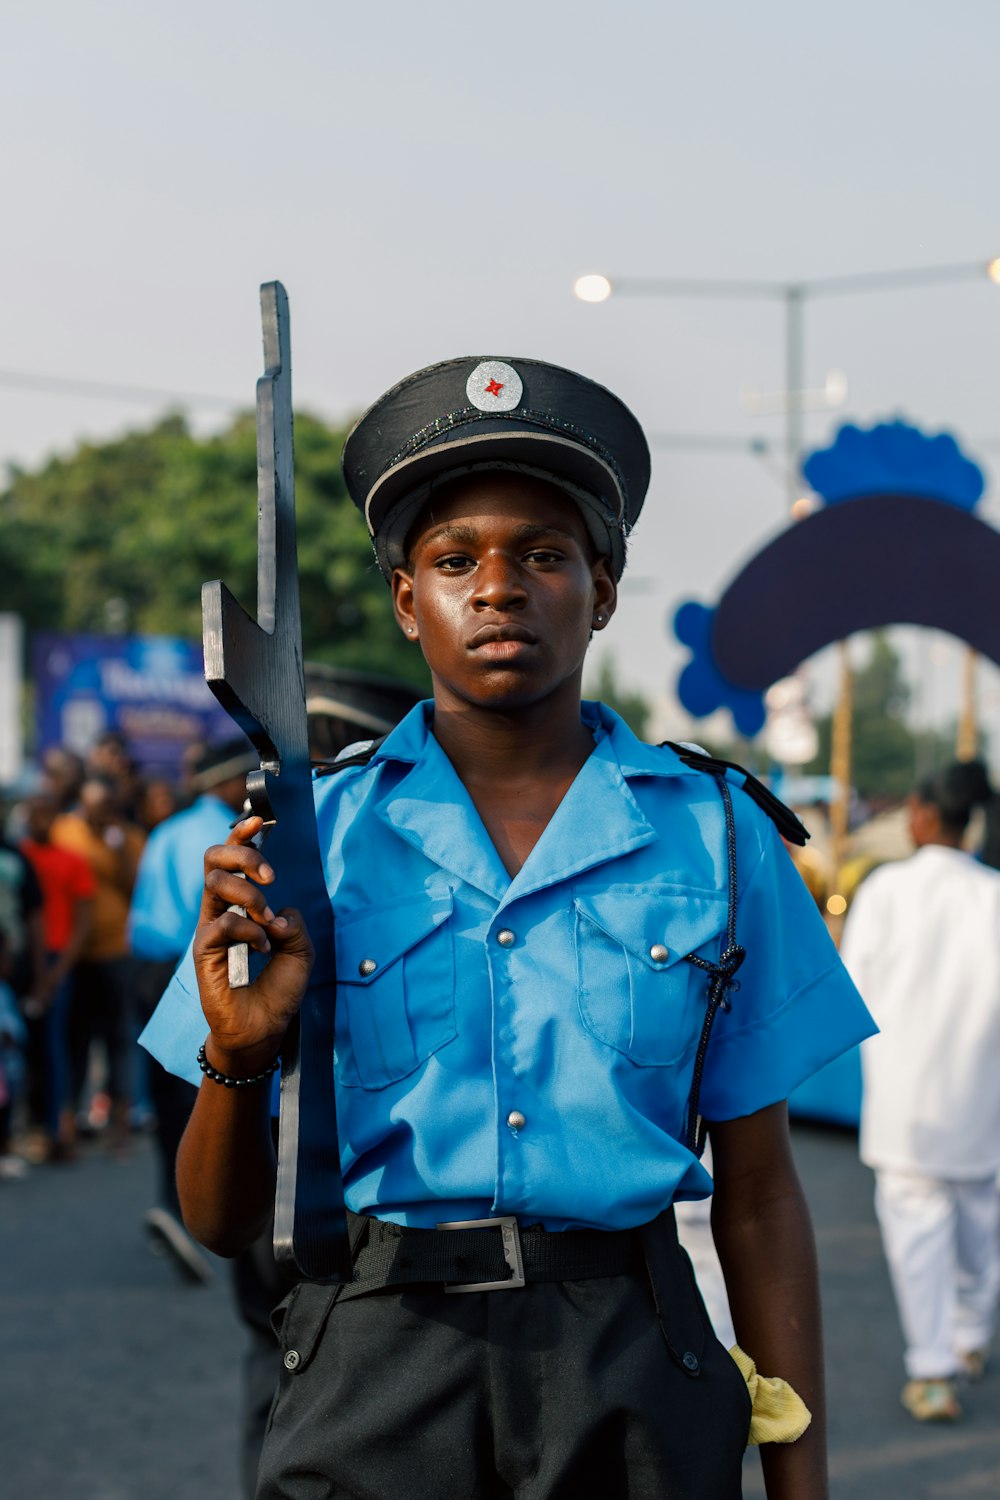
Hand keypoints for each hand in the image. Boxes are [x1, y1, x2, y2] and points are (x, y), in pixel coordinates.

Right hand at [193, 817, 313, 1074]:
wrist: (264, 1029)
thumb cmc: (277, 989)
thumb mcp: (300, 948)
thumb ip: (294, 921)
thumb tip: (279, 909)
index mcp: (238, 905)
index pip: (230, 859)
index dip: (240, 835)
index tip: (259, 819)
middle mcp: (219, 911)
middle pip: (213, 859)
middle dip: (244, 854)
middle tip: (270, 876)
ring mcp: (209, 930)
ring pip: (216, 884)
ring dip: (251, 897)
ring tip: (268, 921)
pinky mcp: (203, 952)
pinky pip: (222, 923)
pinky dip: (249, 930)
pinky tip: (262, 949)